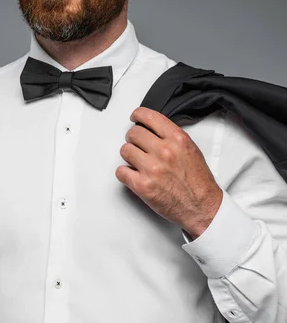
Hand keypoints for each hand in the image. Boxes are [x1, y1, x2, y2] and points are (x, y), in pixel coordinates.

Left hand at [116, 107, 222, 238]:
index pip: (149, 117)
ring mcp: (152, 168)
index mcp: (177, 140)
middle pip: (133, 133)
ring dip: (128, 155)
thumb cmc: (198, 181)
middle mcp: (164, 151)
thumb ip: (171, 136)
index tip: (135, 117)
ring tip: (137, 161)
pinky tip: (133, 174)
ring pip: (125, 150)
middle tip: (136, 144)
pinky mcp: (143, 186)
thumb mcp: (191, 149)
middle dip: (133, 138)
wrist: (202, 207)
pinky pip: (121, 171)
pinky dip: (124, 173)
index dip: (138, 115)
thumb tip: (152, 128)